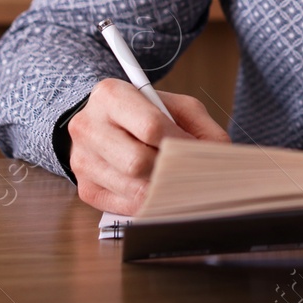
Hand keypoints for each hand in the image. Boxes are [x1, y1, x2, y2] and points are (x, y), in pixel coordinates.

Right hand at [67, 78, 229, 214]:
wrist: (104, 123)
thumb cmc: (144, 113)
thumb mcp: (176, 106)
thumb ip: (200, 126)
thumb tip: (220, 156)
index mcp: (110, 95)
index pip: (151, 126)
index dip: (180, 144)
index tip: (196, 152)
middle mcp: (88, 126)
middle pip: (137, 162)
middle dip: (168, 169)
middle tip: (185, 170)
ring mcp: (82, 160)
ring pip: (132, 188)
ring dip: (162, 189)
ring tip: (176, 181)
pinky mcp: (86, 189)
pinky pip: (124, 206)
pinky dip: (149, 204)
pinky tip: (158, 192)